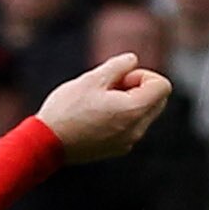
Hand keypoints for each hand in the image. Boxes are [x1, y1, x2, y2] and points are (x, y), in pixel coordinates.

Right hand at [37, 53, 170, 162]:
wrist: (46, 143)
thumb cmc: (66, 110)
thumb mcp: (91, 79)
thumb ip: (118, 65)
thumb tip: (133, 61)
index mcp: (134, 110)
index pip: (162, 85)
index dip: (143, 75)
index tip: (119, 80)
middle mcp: (137, 129)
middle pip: (157, 100)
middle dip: (139, 88)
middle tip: (109, 88)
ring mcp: (129, 141)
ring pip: (144, 113)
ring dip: (130, 102)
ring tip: (99, 103)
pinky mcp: (118, 149)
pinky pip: (131, 127)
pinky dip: (122, 117)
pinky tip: (95, 117)